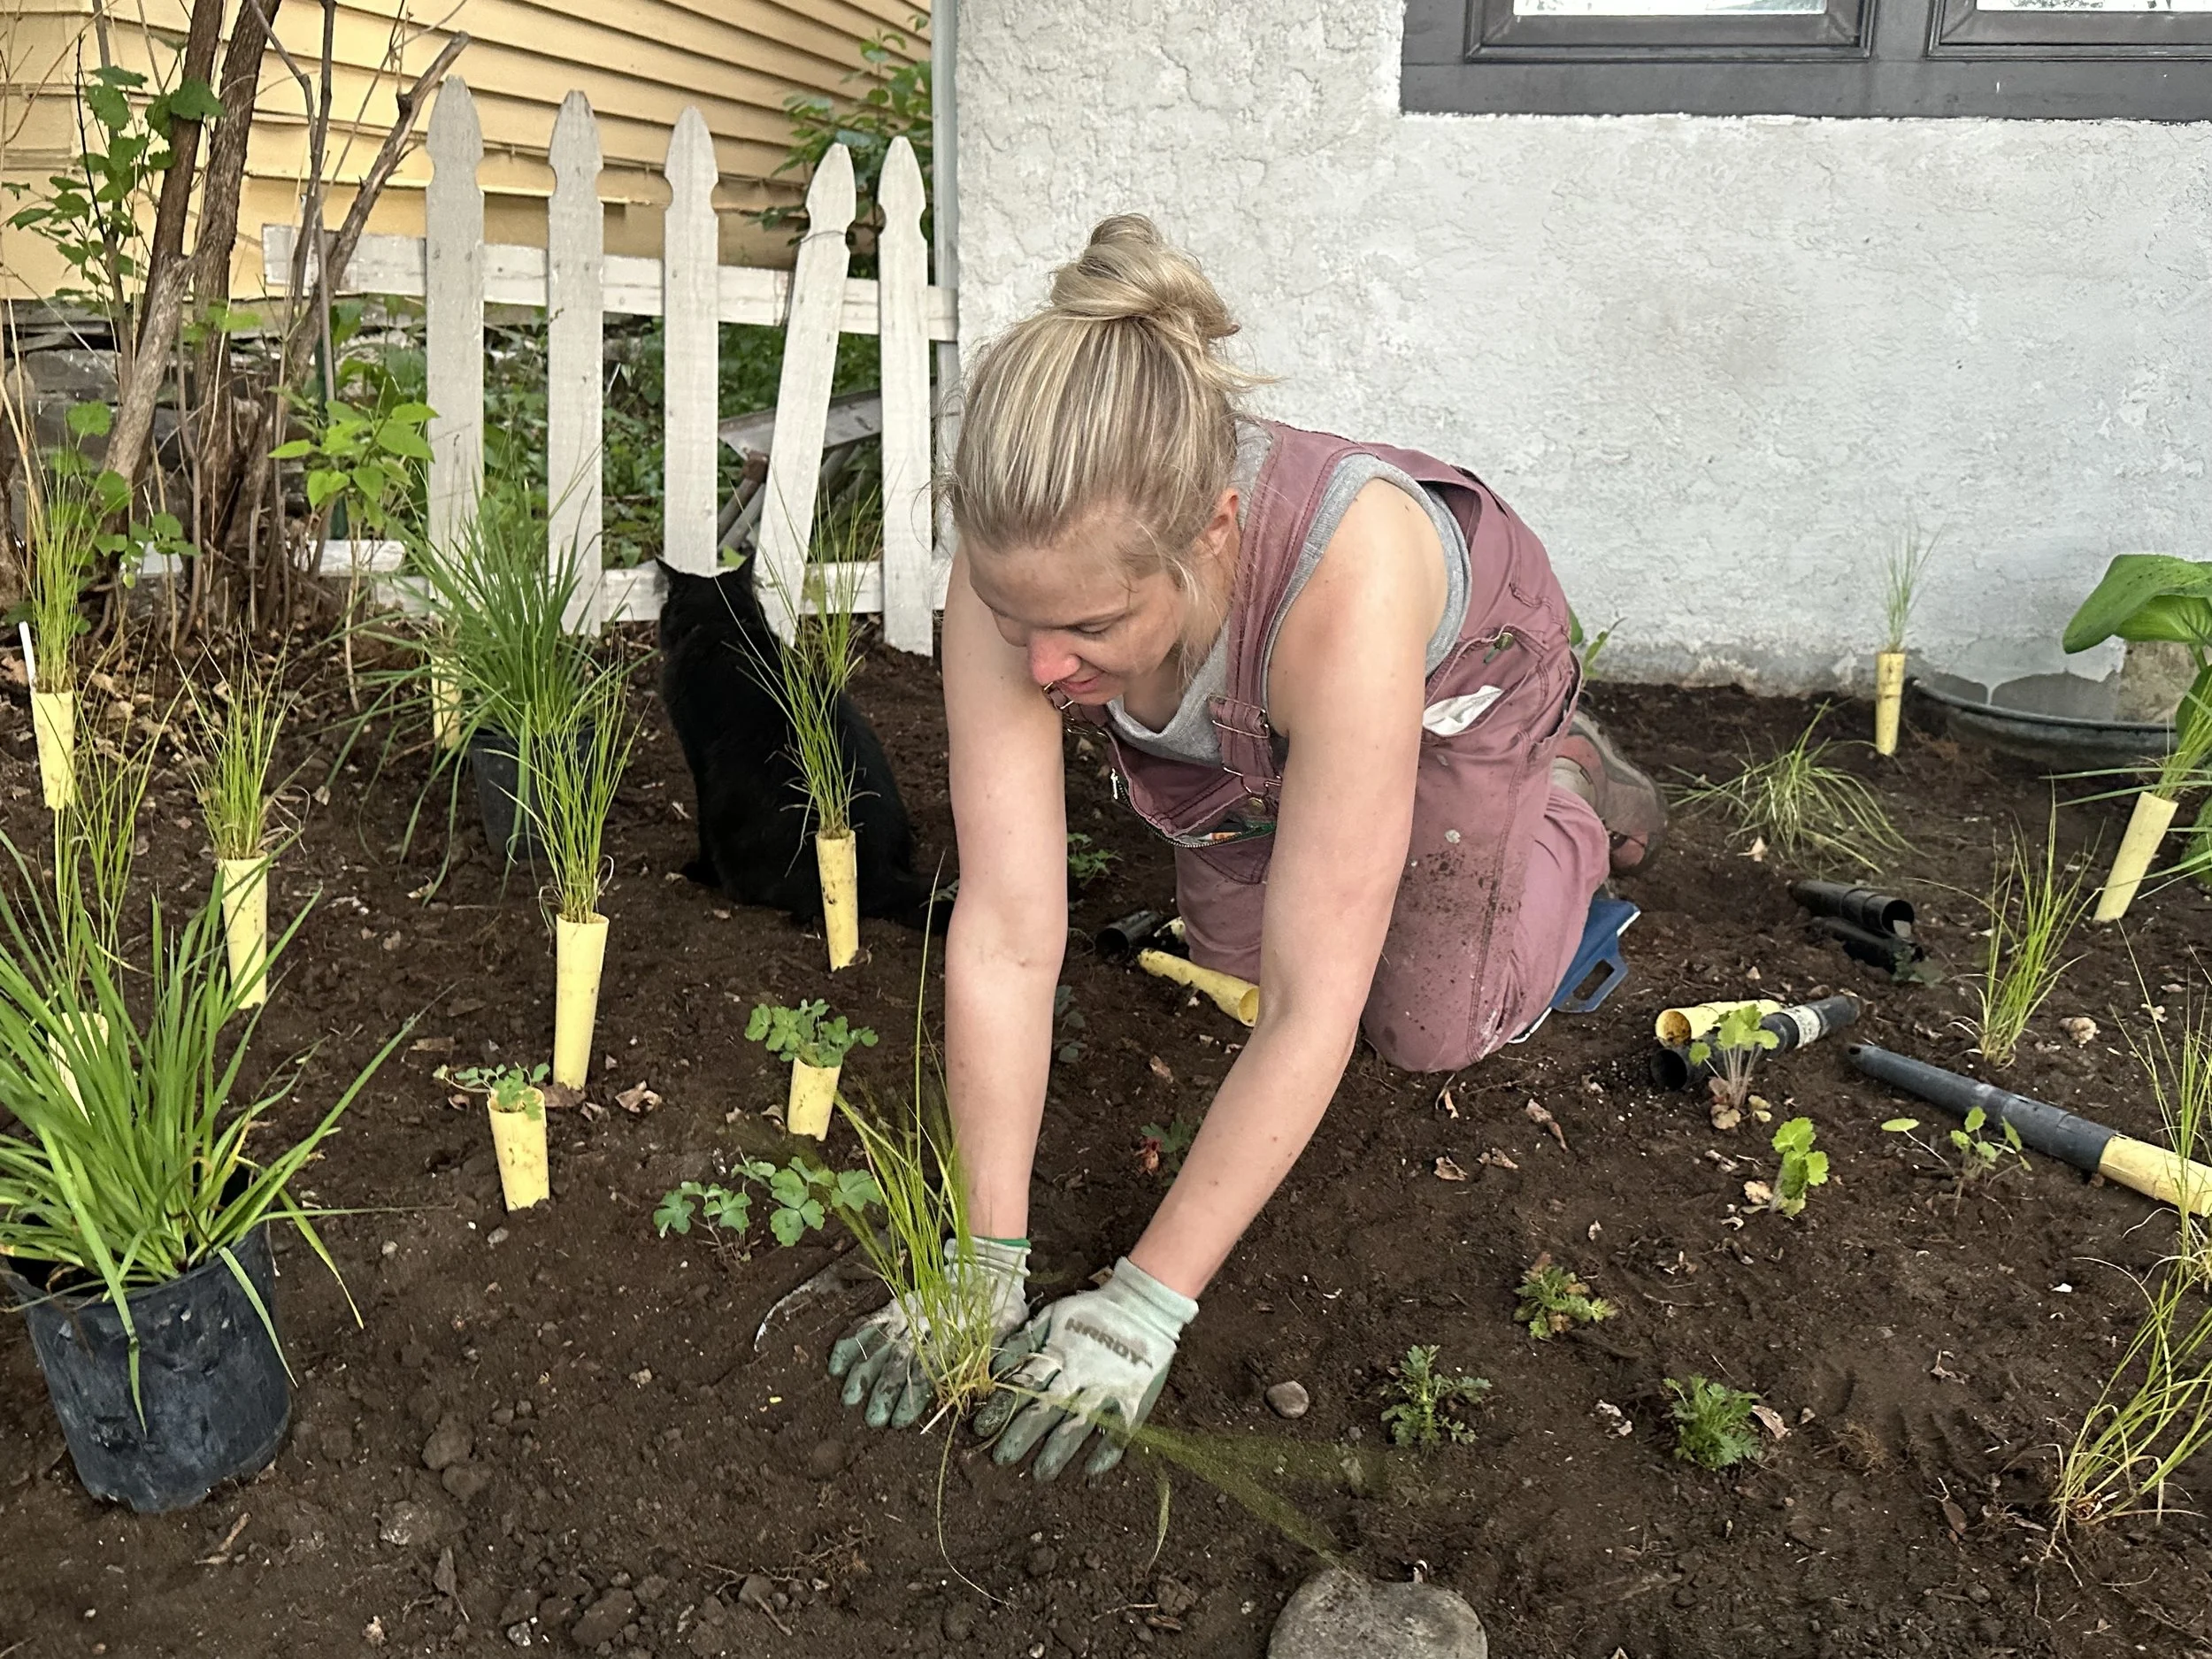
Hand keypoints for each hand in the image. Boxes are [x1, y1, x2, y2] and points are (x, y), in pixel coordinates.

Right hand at [828, 1236, 1029, 1428]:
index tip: (900, 1420)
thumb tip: (987, 1386)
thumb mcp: (1006, 1330)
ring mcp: (909, 1313)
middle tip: (873, 1418)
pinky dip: (853, 1342)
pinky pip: (871, 1323)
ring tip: (850, 1399)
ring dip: (864, 1373)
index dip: (912, 1395)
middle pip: (901, 1360)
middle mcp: (927, 1324)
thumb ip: (996, 1357)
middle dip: (884, 1392)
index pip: (928, 1368)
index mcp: (954, 1333)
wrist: (985, 1269)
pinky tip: (837, 1365)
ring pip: (882, 1344)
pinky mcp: (899, 1306)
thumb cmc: (998, 1308)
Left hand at [972, 1257, 1196, 1479]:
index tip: (980, 1427)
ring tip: (1042, 1472)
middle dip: (1022, 1435)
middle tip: (1002, 1458)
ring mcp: (1107, 1391)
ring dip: (1058, 1451)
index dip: (1001, 1407)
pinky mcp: (1133, 1401)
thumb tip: (994, 1367)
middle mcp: (1080, 1377)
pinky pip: (1121, 1431)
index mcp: (1058, 1357)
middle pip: (1046, 1410)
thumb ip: (1024, 1342)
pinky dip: (1107, 1452)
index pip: (1024, 1385)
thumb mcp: (1052, 1317)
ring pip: (1079, 1426)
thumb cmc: (1090, 1312)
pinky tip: (1091, 1471)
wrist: (1141, 1305)